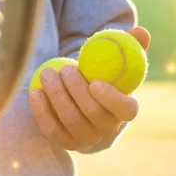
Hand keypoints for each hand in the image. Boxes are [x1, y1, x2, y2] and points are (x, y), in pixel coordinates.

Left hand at [30, 26, 150, 149]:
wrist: (88, 102)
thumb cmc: (106, 76)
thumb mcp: (120, 61)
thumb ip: (131, 45)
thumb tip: (140, 32)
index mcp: (126, 111)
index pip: (126, 110)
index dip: (111, 99)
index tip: (94, 82)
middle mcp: (109, 129)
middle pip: (93, 113)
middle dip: (76, 90)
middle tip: (64, 69)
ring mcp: (87, 138)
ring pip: (71, 120)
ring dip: (57, 96)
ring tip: (47, 73)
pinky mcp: (67, 143)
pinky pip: (53, 130)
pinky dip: (42, 112)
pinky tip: (35, 92)